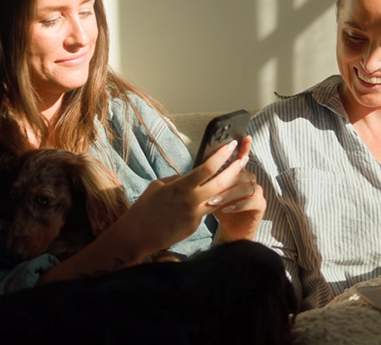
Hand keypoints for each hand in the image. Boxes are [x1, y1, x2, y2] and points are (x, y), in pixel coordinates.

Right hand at [110, 139, 248, 260]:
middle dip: (235, 170)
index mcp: (180, 187)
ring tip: (238, 178)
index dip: (221, 156)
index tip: (231, 145)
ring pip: (219, 199)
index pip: (207, 169)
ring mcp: (195, 216)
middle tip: (243, 159)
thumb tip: (191, 176)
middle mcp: (191, 201)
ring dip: (230, 188)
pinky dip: (212, 203)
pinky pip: (207, 211)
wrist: (137, 236)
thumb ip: (178, 179)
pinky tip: (214, 198)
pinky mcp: (195, 227)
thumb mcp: (158, 186)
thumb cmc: (144, 208)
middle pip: (221, 183)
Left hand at [208, 137, 265, 243]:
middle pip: (240, 173)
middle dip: (225, 179)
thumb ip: (210, 181)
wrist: (231, 232)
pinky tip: (227, 209)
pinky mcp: (260, 205)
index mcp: (238, 175)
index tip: (244, 138)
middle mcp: (249, 181)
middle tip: (209, 185)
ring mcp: (256, 192)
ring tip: (213, 202)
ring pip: (244, 187)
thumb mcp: (212, 194)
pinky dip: (238, 204)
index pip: (241, 159)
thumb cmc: (220, 211)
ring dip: (227, 194)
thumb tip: (194, 170)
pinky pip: (251, 200)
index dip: (244, 148)